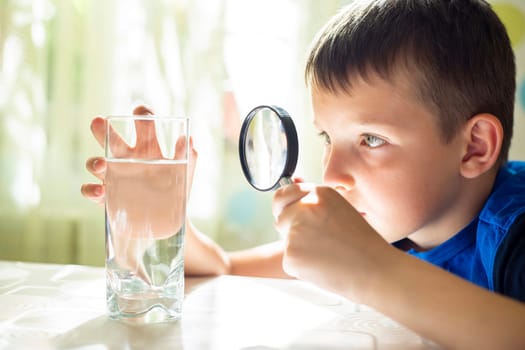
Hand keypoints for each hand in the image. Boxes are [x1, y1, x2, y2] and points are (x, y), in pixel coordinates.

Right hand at [80, 105, 198, 281]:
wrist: (171, 223)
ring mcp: (115, 178)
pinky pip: (92, 192)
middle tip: (98, 121)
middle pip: (111, 139)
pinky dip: (91, 190)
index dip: (141, 114)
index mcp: (148, 148)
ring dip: (94, 162)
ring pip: (97, 164)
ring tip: (100, 164)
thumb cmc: (177, 191)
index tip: (140, 112)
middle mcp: (128, 160)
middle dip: (101, 129)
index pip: (142, 124)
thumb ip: (189, 156)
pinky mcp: (109, 199)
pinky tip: (100, 191)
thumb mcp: (185, 173)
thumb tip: (187, 138)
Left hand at [272, 184, 390, 298]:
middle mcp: (305, 208)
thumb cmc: (362, 244)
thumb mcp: (340, 211)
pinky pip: (289, 261)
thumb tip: (286, 199)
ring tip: (327, 254)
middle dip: (290, 230)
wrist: (375, 270)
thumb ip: (314, 204)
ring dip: (300, 250)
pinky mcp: (292, 254)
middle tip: (315, 242)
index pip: (284, 194)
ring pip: (286, 241)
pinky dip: (301, 267)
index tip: (284, 213)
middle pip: (281, 218)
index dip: (282, 206)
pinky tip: (323, 266)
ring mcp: (296, 230)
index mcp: (319, 194)